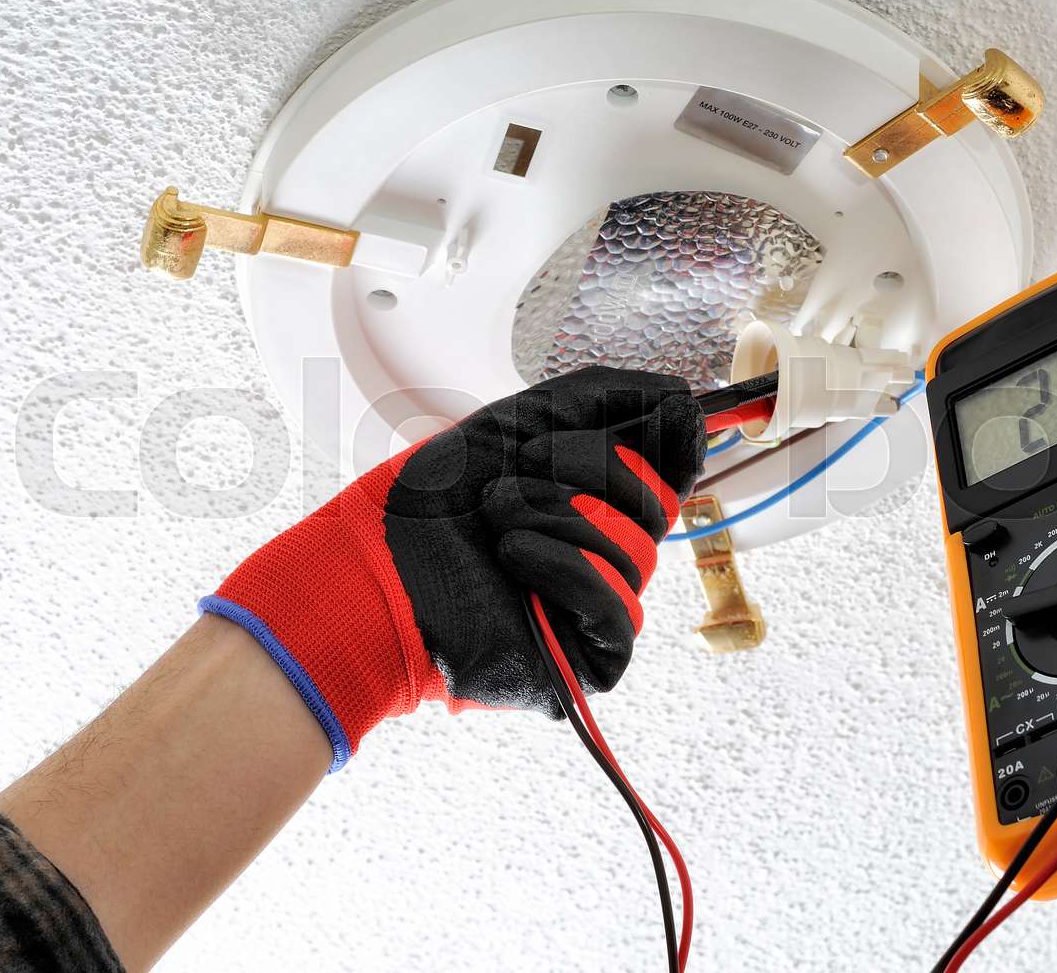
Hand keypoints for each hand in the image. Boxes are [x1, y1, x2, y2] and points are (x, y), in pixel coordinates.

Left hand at [201, 367, 705, 768]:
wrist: (371, 567)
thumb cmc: (434, 501)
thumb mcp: (522, 420)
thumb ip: (607, 395)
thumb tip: (685, 397)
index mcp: (598, 502)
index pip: (674, 470)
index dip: (673, 441)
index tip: (660, 420)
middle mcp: (606, 555)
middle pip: (657, 504)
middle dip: (585, 471)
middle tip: (515, 476)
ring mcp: (598, 610)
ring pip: (636, 553)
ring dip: (556, 517)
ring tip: (496, 518)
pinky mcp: (587, 661)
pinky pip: (618, 610)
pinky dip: (564, 569)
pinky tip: (513, 555)